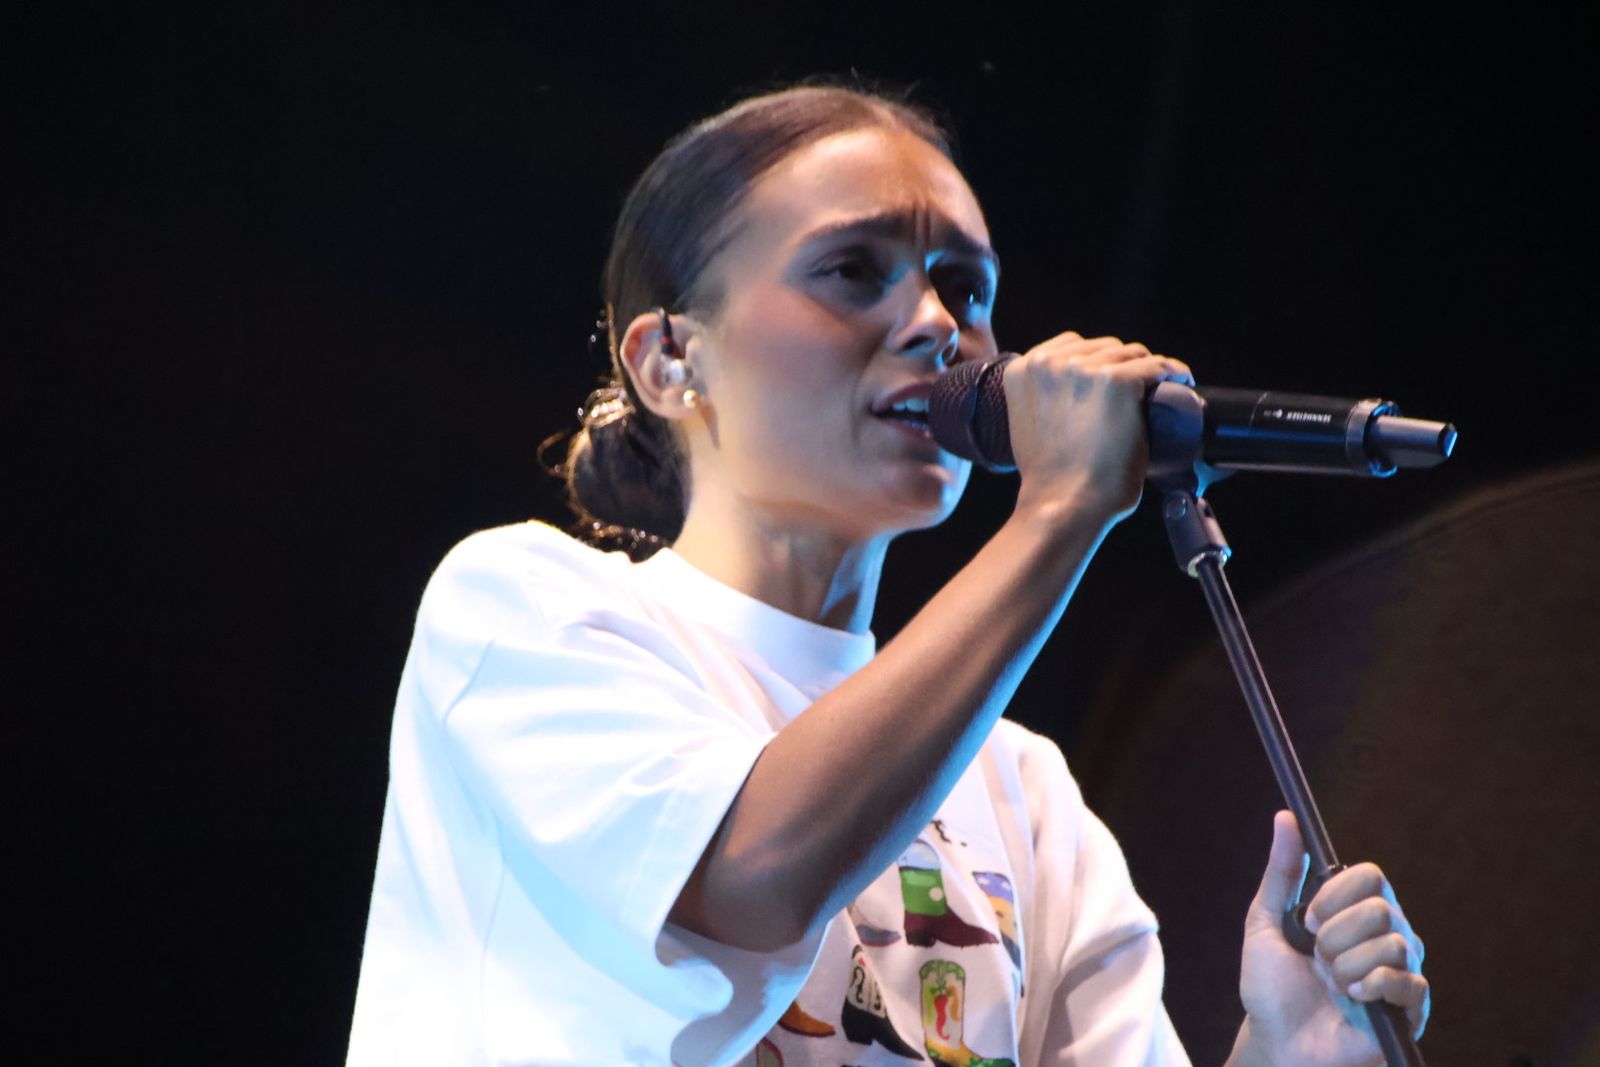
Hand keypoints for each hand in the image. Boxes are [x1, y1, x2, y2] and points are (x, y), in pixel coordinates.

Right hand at [1001, 331, 1191, 521]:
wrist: (1065, 502)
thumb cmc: (1050, 477)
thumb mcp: (1030, 422)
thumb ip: (1044, 396)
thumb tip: (1074, 391)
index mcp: (1022, 370)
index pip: (1069, 346)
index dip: (1095, 360)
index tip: (1111, 376)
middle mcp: (1050, 363)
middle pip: (1102, 348)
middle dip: (1121, 366)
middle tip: (1138, 391)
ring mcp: (1084, 370)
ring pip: (1130, 355)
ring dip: (1147, 369)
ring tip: (1165, 383)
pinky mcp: (1118, 382)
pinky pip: (1156, 366)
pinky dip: (1173, 372)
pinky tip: (1181, 380)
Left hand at [1235, 811, 1429, 1066]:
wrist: (1277, 1042)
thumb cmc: (1271, 986)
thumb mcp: (1264, 922)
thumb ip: (1280, 872)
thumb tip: (1284, 816)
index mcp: (1353, 912)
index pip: (1371, 874)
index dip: (1336, 894)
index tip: (1307, 920)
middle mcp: (1384, 935)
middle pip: (1381, 907)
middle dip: (1335, 935)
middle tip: (1318, 959)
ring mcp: (1400, 971)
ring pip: (1393, 943)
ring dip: (1347, 966)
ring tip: (1332, 984)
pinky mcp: (1410, 1008)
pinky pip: (1407, 981)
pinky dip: (1370, 986)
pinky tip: (1351, 999)